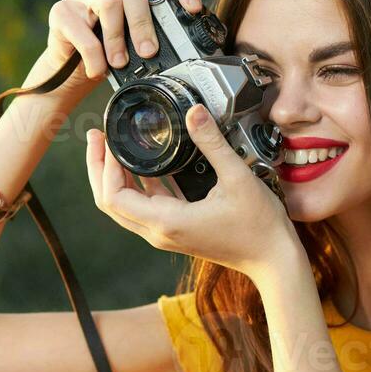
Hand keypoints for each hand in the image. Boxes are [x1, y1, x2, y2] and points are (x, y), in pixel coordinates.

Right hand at [23, 0, 205, 107]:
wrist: (74, 73)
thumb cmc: (114, 54)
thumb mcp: (142, 43)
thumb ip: (165, 34)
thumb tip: (201, 45)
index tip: (193, 10)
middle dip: (143, 21)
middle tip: (148, 51)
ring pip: (108, 2)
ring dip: (117, 39)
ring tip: (119, 63)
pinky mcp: (61, 11)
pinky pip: (81, 27)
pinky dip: (93, 54)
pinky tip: (98, 69)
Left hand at [85, 102, 302, 280]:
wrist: (273, 259)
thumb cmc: (258, 227)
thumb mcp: (236, 178)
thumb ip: (212, 143)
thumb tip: (194, 112)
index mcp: (167, 221)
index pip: (113, 197)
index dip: (104, 167)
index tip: (108, 140)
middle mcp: (160, 231)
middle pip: (110, 203)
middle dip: (98, 170)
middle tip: (97, 138)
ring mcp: (166, 234)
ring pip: (125, 206)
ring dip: (114, 177)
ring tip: (111, 147)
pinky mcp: (176, 230)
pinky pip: (145, 207)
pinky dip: (137, 185)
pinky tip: (144, 164)